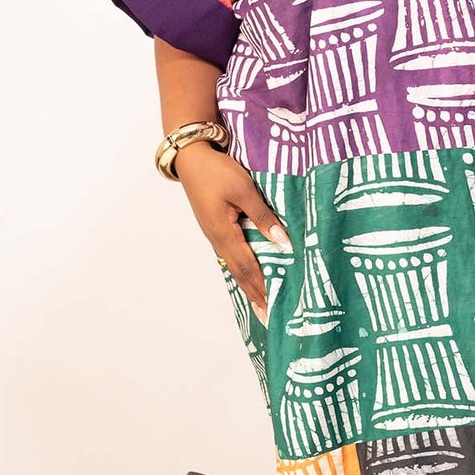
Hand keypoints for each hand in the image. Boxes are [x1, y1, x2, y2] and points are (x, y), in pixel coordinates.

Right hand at [175, 143, 289, 318]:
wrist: (191, 158)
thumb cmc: (217, 171)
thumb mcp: (244, 190)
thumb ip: (263, 216)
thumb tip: (283, 242)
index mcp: (224, 233)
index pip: (248, 268)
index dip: (262, 288)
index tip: (274, 307)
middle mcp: (218, 239)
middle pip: (240, 273)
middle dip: (255, 295)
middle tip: (268, 315)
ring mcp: (215, 235)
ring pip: (234, 266)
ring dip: (249, 284)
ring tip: (261, 302)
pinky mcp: (216, 227)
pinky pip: (231, 255)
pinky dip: (242, 269)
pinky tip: (248, 274)